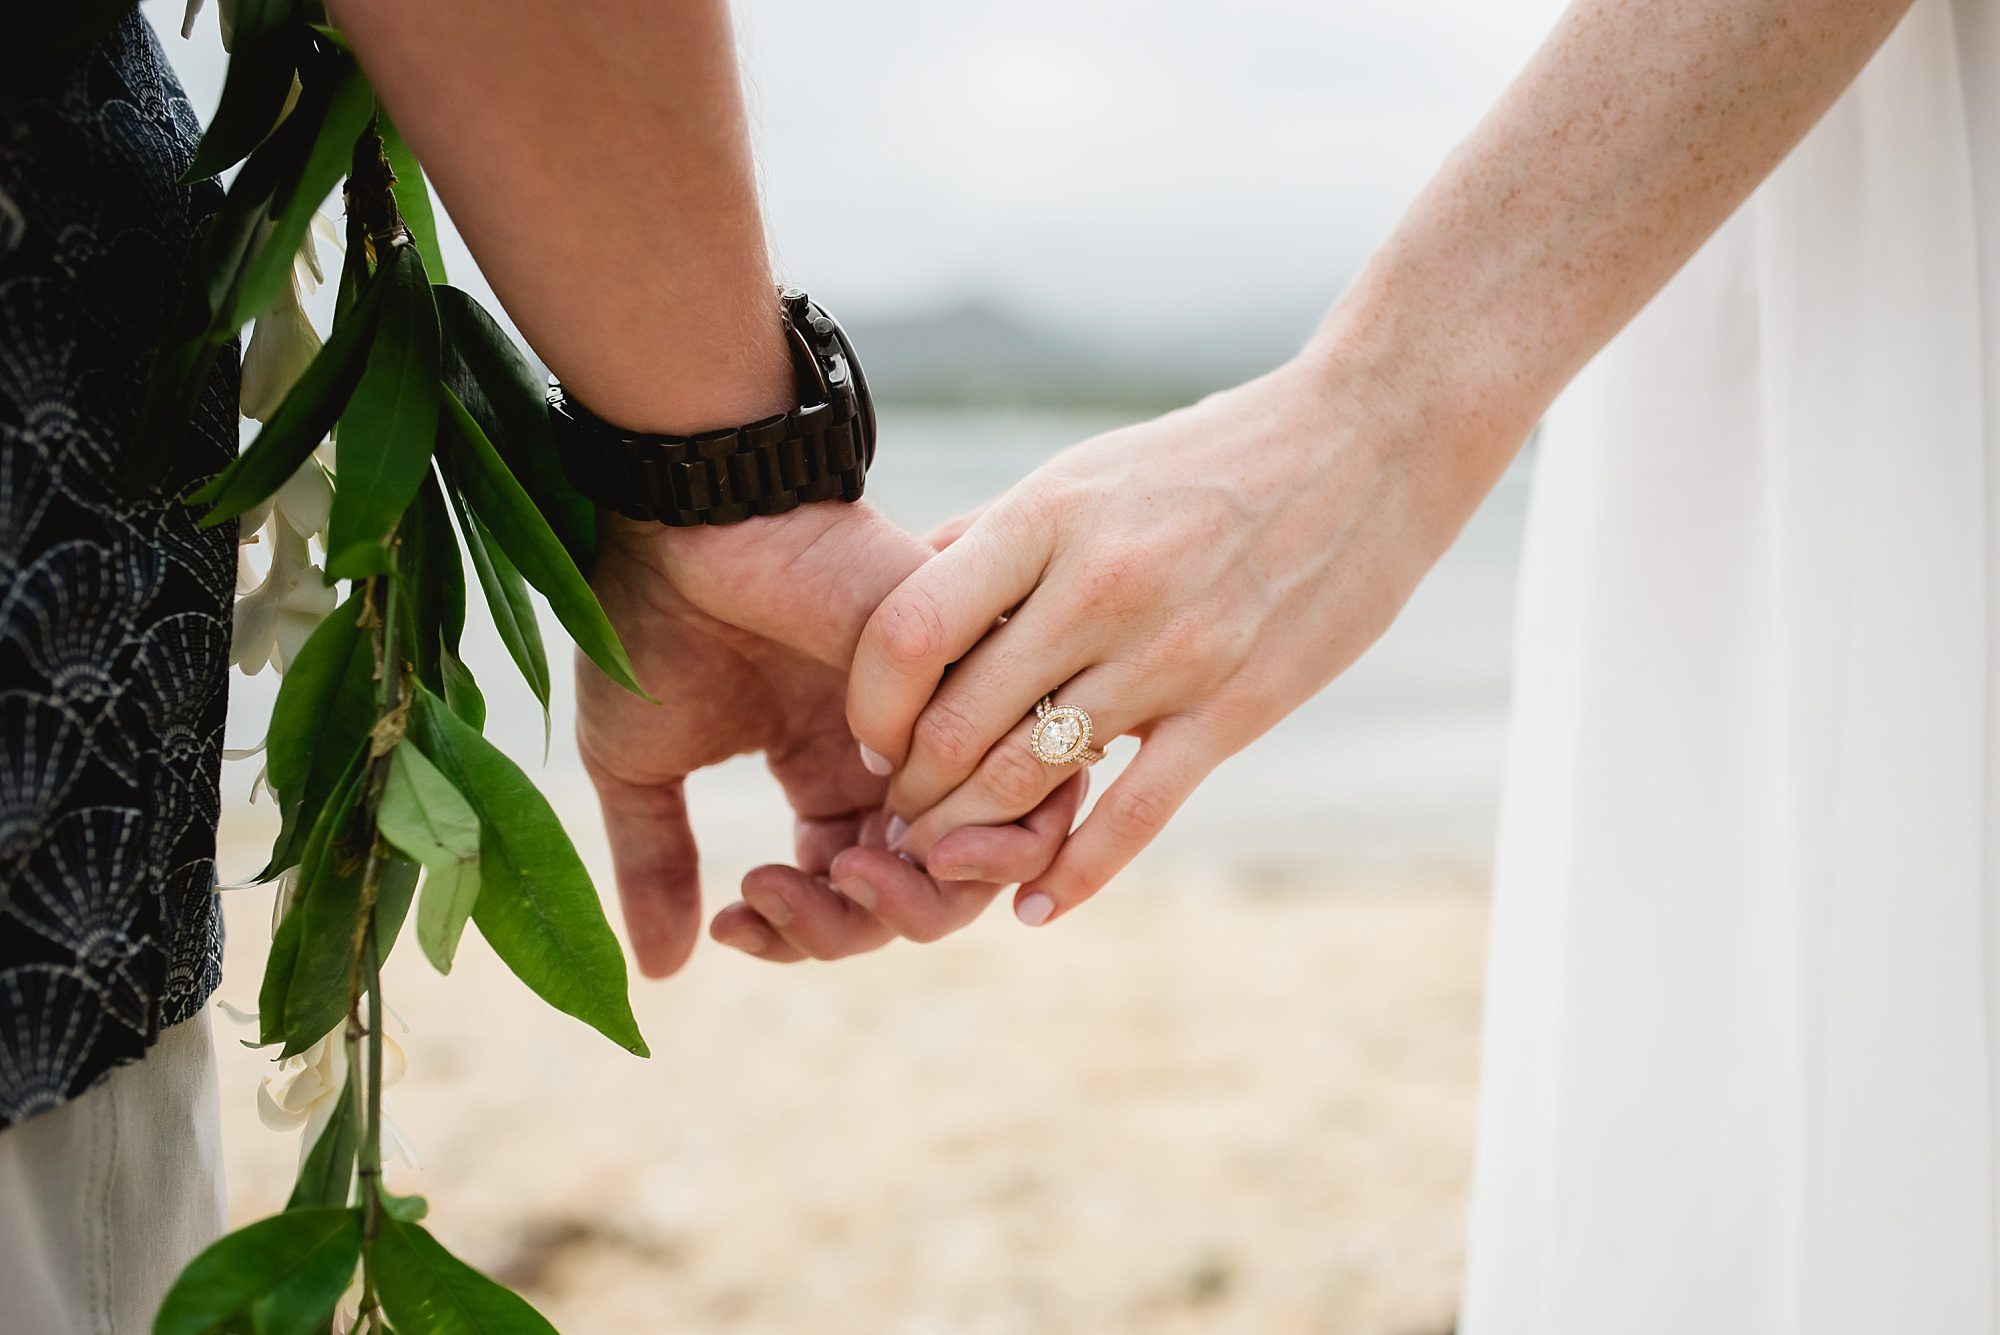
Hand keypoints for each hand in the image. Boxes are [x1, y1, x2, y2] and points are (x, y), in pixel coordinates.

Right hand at [578, 503, 1078, 972]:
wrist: (686, 525)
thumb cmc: (653, 626)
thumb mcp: (640, 770)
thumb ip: (657, 868)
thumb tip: (667, 971)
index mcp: (828, 782)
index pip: (848, 900)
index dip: (799, 935)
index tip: (733, 922)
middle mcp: (898, 763)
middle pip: (923, 900)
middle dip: (852, 927)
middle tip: (781, 894)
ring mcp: (944, 726)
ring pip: (981, 865)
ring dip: (914, 900)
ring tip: (847, 876)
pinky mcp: (983, 684)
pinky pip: (1030, 792)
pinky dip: (978, 844)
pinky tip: (893, 841)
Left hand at [845, 351, 1503, 929]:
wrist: (1368, 441)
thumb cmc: (1208, 457)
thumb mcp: (1084, 473)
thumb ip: (992, 542)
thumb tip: (898, 600)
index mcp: (1046, 517)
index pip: (910, 634)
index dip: (872, 705)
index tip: (874, 737)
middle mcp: (1099, 587)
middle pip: (960, 723)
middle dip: (912, 791)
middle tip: (899, 819)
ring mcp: (1172, 652)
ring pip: (1031, 778)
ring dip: (972, 835)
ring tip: (946, 856)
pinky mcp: (1237, 706)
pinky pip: (1137, 815)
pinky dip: (1074, 875)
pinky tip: (1035, 909)